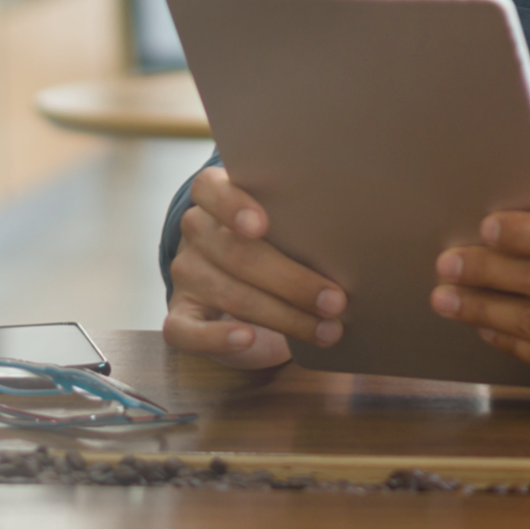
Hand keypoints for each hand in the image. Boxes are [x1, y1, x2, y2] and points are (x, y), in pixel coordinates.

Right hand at [162, 165, 345, 369]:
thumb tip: (347, 247)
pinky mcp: (181, 314)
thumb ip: (298, 225)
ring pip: (230, 294)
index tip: (261, 225)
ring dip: (283, 316)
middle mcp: (196, 231)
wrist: (242, 286)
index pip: (212, 190)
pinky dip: (217, 338)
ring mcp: (186, 273)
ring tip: (326, 330)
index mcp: (216, 196)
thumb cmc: (276, 245)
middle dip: (292, 280)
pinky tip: (247, 338)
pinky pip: (188, 331)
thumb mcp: (285, 226)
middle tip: (335, 300)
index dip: (234, 206)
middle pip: (237, 254)